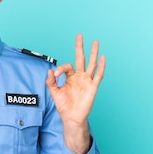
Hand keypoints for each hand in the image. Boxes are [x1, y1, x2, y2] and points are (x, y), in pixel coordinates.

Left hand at [45, 33, 105, 153]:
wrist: (71, 117)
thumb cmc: (64, 106)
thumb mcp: (54, 92)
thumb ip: (51, 82)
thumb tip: (49, 70)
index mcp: (70, 77)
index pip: (67, 67)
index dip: (60, 69)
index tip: (55, 75)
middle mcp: (79, 77)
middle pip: (80, 59)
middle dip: (80, 47)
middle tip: (79, 35)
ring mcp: (87, 81)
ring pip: (91, 64)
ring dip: (93, 53)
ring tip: (95, 42)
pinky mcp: (93, 87)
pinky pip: (98, 75)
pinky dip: (101, 66)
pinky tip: (103, 57)